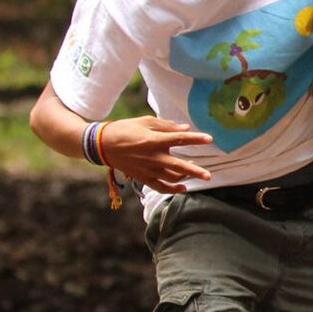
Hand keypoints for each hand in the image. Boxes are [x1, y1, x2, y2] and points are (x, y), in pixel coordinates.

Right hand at [98, 117, 213, 192]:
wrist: (102, 145)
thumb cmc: (125, 130)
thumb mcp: (145, 122)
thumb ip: (166, 126)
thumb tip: (186, 128)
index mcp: (154, 140)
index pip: (180, 139)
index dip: (196, 139)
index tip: (210, 139)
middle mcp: (153, 157)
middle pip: (179, 166)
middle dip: (195, 171)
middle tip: (208, 176)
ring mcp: (148, 170)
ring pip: (172, 177)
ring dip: (186, 176)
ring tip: (194, 170)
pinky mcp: (143, 178)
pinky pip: (161, 187)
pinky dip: (173, 189)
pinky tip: (184, 188)